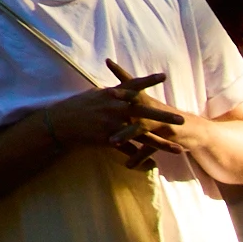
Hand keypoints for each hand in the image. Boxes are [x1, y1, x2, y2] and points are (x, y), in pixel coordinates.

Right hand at [39, 69, 184, 158]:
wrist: (60, 123)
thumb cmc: (76, 107)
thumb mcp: (94, 95)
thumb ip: (110, 94)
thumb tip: (118, 90)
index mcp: (112, 95)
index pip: (133, 85)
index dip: (148, 80)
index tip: (163, 76)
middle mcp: (115, 108)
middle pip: (144, 112)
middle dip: (164, 117)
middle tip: (182, 120)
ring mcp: (113, 124)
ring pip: (142, 136)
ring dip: (162, 143)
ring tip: (178, 149)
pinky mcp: (109, 139)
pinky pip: (128, 150)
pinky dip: (140, 158)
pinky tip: (154, 165)